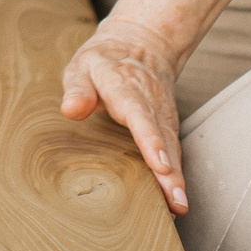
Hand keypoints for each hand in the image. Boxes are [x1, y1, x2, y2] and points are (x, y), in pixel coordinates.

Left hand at [60, 16, 189, 215]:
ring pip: (173, 148)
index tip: (159, 164)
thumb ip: (77, 88)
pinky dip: (176, 176)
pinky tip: (175, 202)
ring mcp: (164, 115)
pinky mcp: (168, 126)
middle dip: (170, 172)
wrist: (143, 42)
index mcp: (126, 87)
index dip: (150, 140)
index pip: (139, 114)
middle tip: (175, 202)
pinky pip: (174, 152)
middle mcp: (151, 103)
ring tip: (179, 208)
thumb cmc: (104, 61)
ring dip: (177, 179)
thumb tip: (71, 109)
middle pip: (162, 138)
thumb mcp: (83, 65)